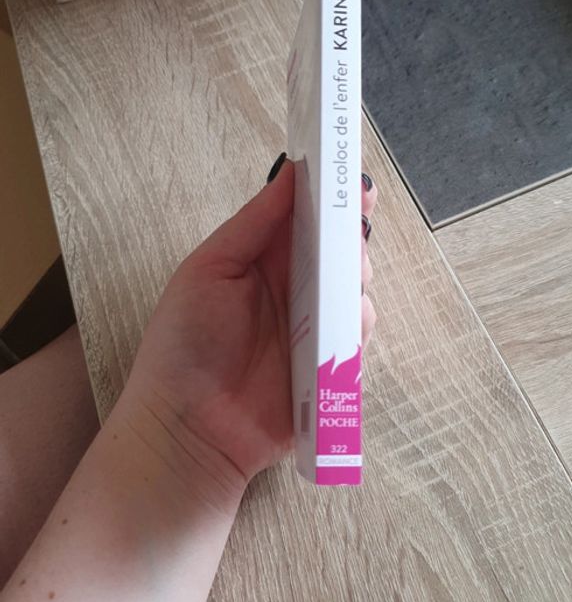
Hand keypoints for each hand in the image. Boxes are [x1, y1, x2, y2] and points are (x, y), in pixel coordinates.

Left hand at [123, 158, 376, 496]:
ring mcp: (314, 331)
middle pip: (339, 253)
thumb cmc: (185, 343)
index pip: (307, 219)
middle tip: (354, 233)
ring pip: (355, 294)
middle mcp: (294, 290)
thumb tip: (292, 172)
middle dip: (353, 238)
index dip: (334, 197)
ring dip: (357, 282)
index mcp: (264, 260)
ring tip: (346, 283)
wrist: (186, 429)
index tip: (355, 179)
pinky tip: (344, 327)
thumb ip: (254, 223)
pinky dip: (356, 330)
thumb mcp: (209, 269)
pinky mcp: (330, 370)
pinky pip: (357, 342)